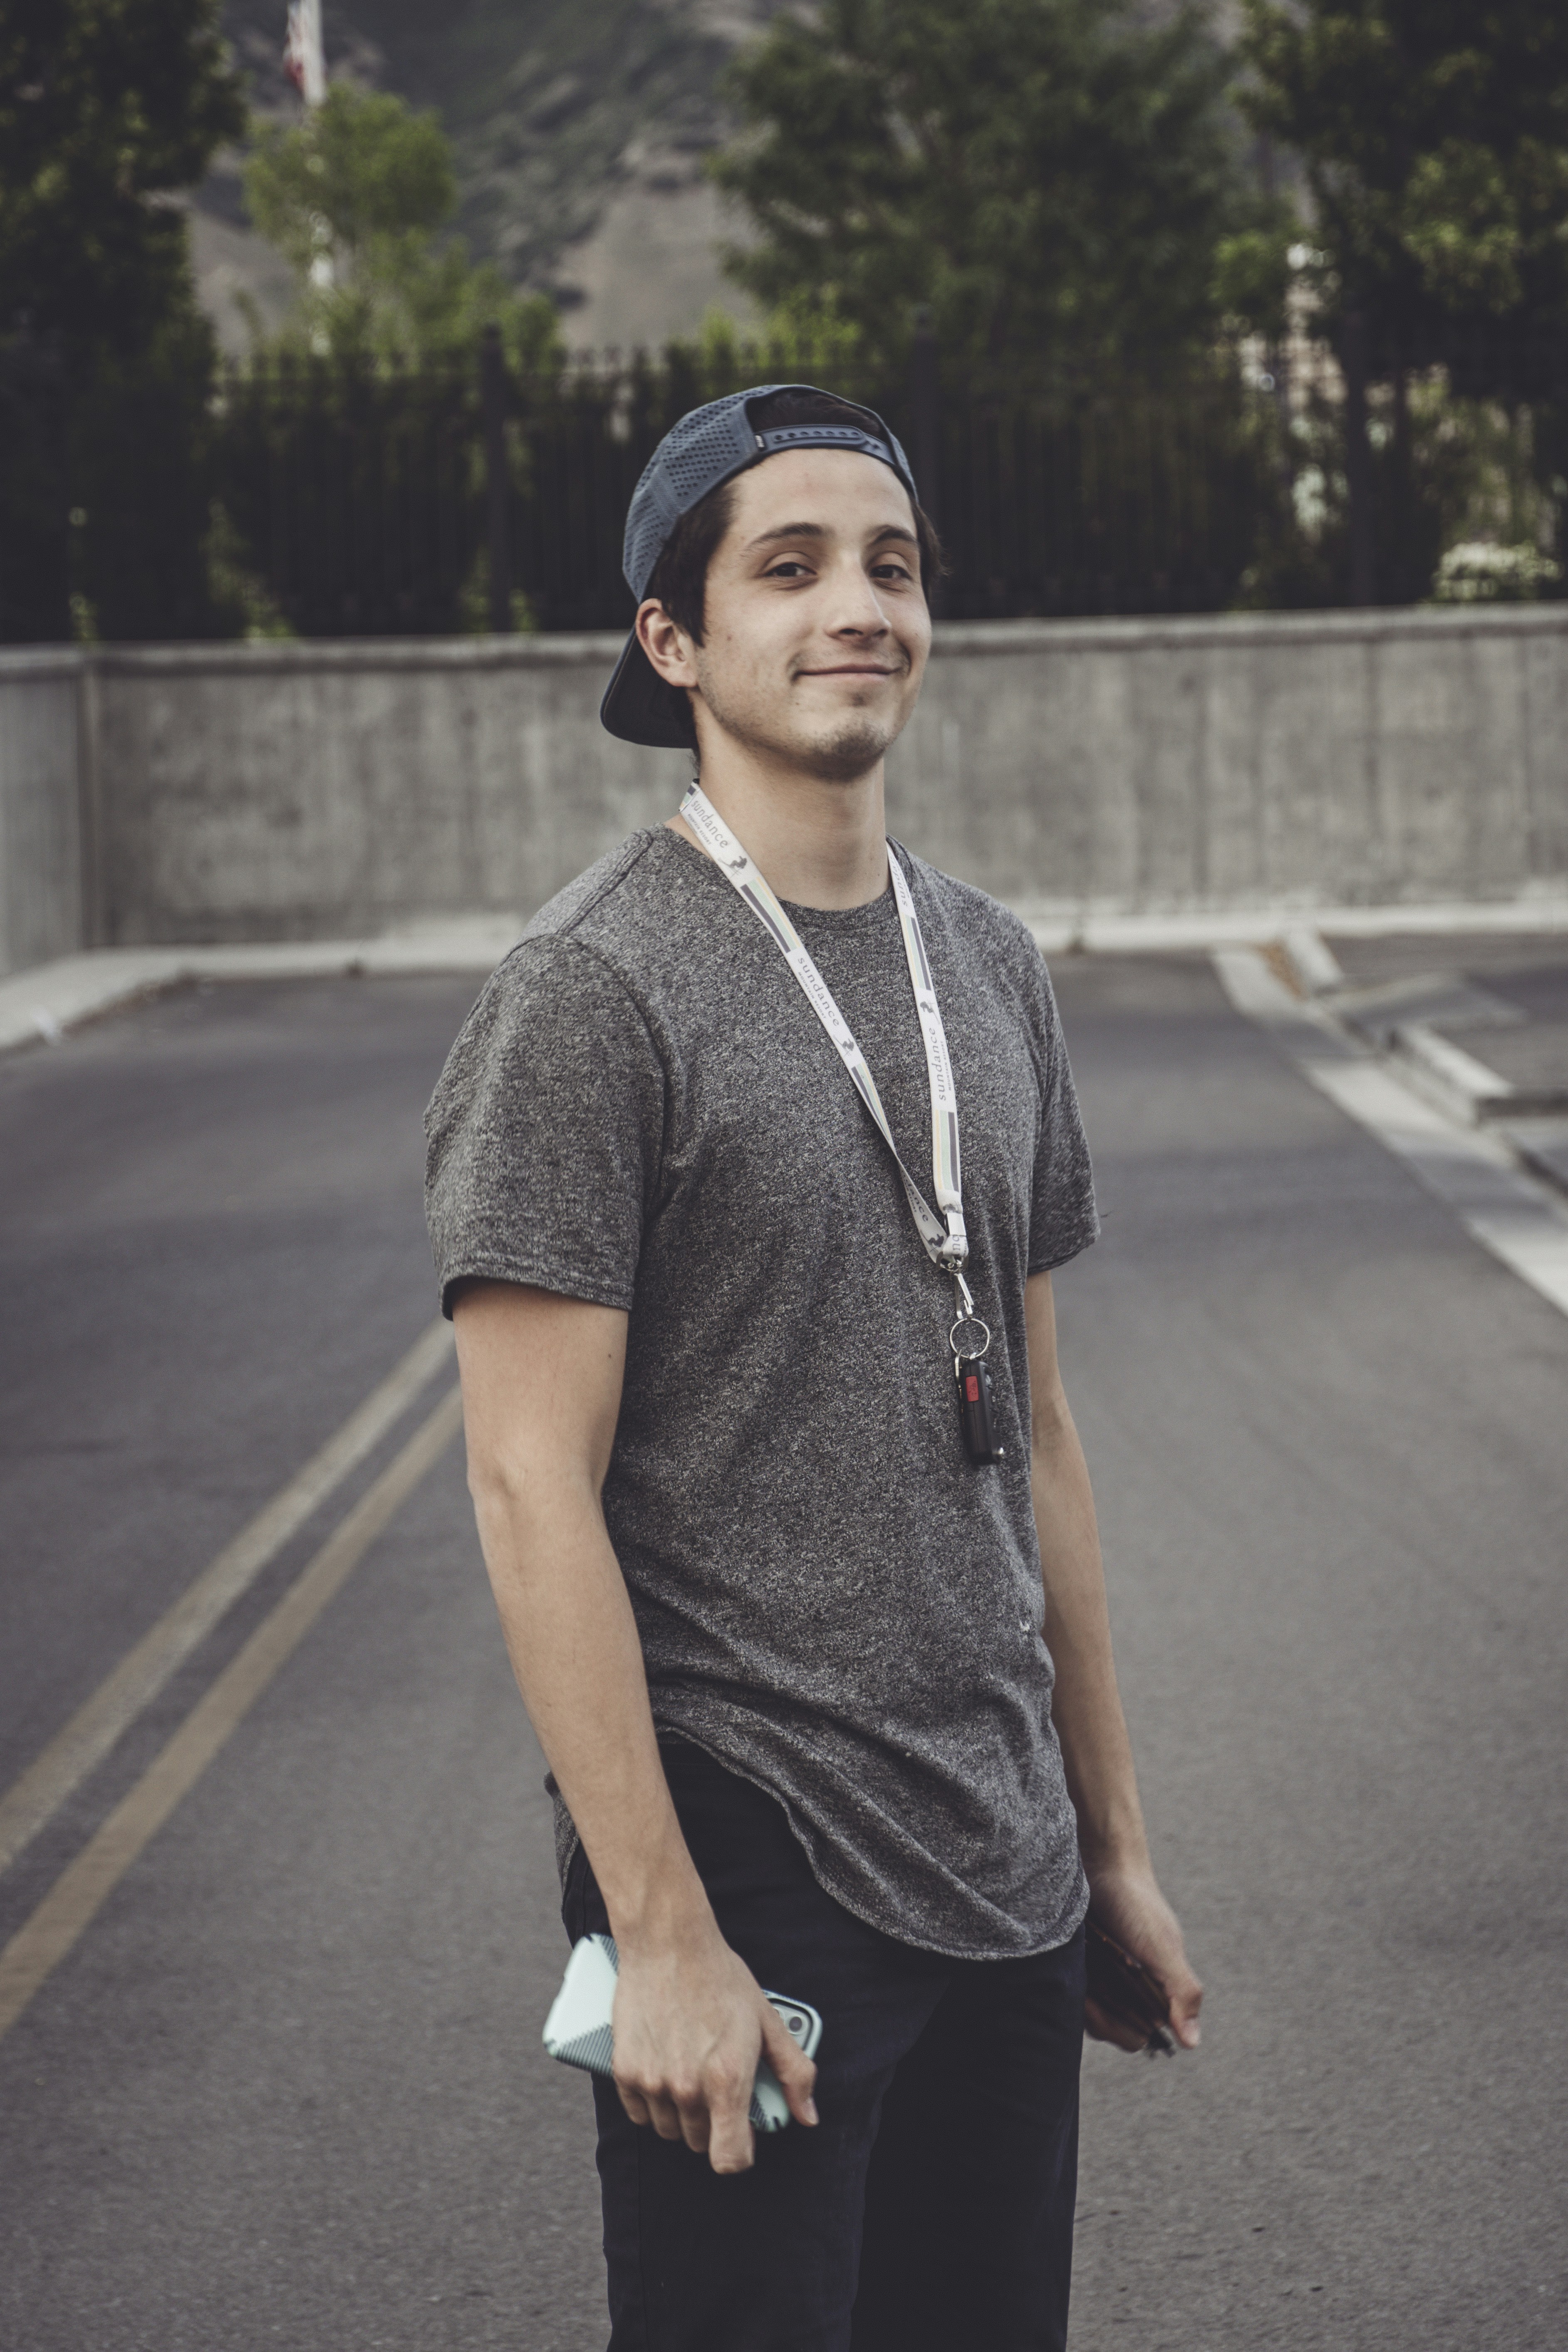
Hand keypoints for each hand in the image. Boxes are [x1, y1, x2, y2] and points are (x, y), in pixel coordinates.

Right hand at [610, 1916, 818, 2173]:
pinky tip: (664, 2069)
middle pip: (700, 2143)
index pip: (729, 2158)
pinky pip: (639, 2113)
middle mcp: (688, 2088)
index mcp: (727, 2080)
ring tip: (691, 2072)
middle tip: (717, 2085)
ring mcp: (653, 2082)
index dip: (740, 2152)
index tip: (742, 2135)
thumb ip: (793, 2073)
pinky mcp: (625, 2071)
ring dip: (682, 2114)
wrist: (668, 1943)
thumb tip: (808, 2114)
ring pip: (670, 2129)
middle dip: (713, 2124)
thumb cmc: (720, 1978)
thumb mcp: (768, 2021)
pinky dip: (652, 2101)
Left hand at [1085, 1859, 1201, 2052]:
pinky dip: (1066, 1979)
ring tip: (1079, 1964)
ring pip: (1085, 2012)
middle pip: (1107, 2027)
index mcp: (1155, 1992)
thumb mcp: (1163, 1948)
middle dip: (1095, 2010)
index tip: (1104, 2001)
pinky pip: (1068, 1989)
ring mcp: (1103, 1977)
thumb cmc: (1137, 1905)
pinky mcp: (1080, 1964)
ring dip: (1078, 1993)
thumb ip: (1182, 1992)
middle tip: (1087, 1979)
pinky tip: (1068, 1960)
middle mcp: (1130, 1989)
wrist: (1104, 1864)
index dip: (1118, 2026)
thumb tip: (1193, 2042)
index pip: (1135, 2036)